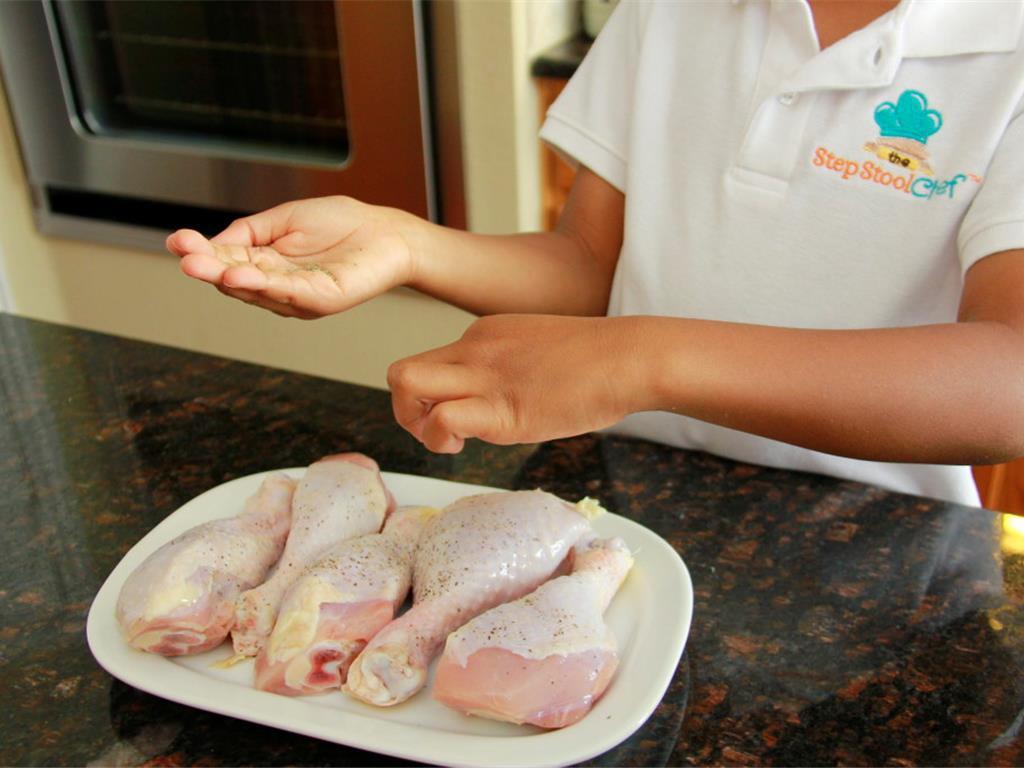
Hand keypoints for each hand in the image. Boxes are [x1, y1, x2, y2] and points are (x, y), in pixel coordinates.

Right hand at [166, 196, 419, 317]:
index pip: (225, 258)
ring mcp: (297, 296)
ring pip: (255, 289)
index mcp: (265, 261)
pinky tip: (241, 274)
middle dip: (207, 267)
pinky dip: (263, 285)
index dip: (200, 251)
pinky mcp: (320, 300)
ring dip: (227, 277)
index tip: (176, 240)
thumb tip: (212, 241)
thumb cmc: (342, 225)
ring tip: (202, 266)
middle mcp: (276, 284)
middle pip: (233, 277)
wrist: (387, 234)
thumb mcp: (285, 218)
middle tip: (184, 257)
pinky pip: (287, 293)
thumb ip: (250, 231)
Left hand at [387, 314, 648, 452]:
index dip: (434, 398)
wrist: (630, 357)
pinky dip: (441, 439)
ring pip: (404, 386)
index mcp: (484, 334)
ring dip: (413, 424)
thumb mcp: (541, 352)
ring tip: (451, 442)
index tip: (462, 416)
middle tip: (436, 432)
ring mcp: (484, 376)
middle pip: (401, 372)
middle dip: (405, 410)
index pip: (431, 363)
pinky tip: (467, 446)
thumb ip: (513, 369)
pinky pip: (441, 420)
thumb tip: (510, 399)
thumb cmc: (601, 362)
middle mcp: (473, 348)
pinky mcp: (501, 409)